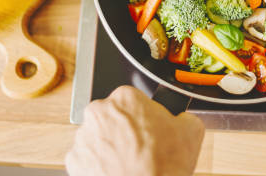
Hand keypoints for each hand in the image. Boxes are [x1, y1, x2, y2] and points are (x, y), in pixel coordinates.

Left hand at [66, 86, 204, 175]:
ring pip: (98, 136)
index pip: (132, 99)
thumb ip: (183, 115)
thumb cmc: (164, 166)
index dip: (143, 115)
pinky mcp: (74, 160)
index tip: (148, 127)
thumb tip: (182, 118)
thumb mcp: (191, 130)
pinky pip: (87, 158)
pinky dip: (98, 165)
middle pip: (111, 115)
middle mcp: (99, 111)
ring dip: (109, 146)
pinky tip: (116, 172)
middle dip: (123, 129)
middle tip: (139, 147)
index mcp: (125, 97)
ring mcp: (84, 136)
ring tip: (128, 163)